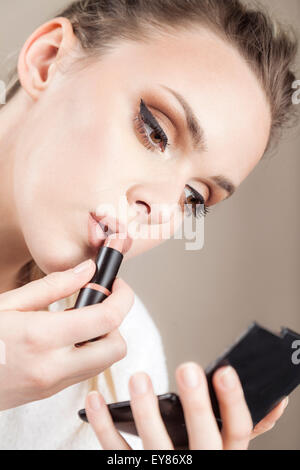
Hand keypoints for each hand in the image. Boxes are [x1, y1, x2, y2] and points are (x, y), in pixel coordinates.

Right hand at [0, 259, 133, 410]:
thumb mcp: (8, 303)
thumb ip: (53, 286)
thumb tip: (87, 270)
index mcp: (41, 337)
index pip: (106, 320)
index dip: (122, 299)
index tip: (118, 286)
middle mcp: (52, 367)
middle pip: (116, 348)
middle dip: (117, 323)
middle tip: (101, 304)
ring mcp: (52, 384)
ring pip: (104, 363)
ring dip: (103, 338)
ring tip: (80, 319)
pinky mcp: (49, 393)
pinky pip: (84, 372)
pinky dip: (87, 352)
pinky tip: (67, 337)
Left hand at [85, 362, 288, 449]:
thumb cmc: (204, 462)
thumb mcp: (228, 450)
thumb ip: (245, 428)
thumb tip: (276, 401)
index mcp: (226, 457)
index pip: (239, 431)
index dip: (233, 402)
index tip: (224, 371)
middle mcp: (200, 467)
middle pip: (201, 439)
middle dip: (195, 404)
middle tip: (187, 368)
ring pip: (156, 447)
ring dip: (145, 411)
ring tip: (139, 378)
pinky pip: (118, 453)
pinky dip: (103, 426)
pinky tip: (95, 400)